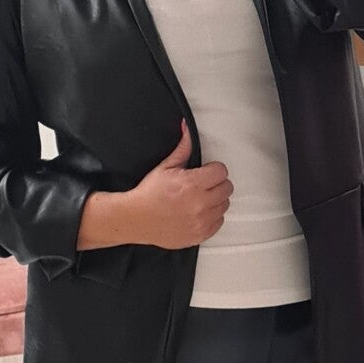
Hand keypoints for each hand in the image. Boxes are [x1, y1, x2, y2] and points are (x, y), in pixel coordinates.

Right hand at [119, 120, 230, 248]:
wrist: (136, 219)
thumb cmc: (150, 193)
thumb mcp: (166, 167)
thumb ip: (183, 148)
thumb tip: (187, 127)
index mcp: (192, 184)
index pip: (222, 172)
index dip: (213, 169)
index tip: (204, 172)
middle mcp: (200, 204)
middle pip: (227, 188)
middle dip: (216, 184)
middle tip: (203, 185)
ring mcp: (201, 221)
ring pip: (225, 205)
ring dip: (216, 200)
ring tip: (200, 199)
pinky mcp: (200, 235)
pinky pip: (219, 222)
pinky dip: (212, 217)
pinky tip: (199, 212)